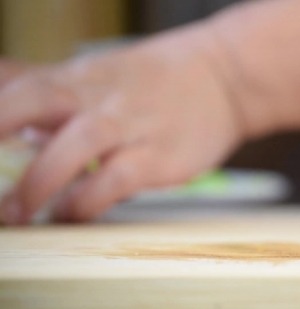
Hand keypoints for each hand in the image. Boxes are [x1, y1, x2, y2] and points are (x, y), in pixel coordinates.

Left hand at [0, 29, 242, 223]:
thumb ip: (45, 84)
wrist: (224, 77)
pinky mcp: (159, 156)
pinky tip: (72, 214)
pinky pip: (115, 180)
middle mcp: (97, 96)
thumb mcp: (96, 72)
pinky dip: (87, 201)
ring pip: (74, 146)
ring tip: (15, 215)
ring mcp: (130, 125)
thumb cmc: (155, 80)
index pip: (12, 86)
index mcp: (77, 76)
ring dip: (38, 182)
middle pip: (31, 101)